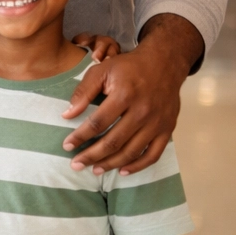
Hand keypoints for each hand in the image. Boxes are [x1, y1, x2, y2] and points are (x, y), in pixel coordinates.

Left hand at [63, 15, 201, 175]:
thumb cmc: (128, 67)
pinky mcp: (168, 129)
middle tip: (76, 164)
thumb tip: (67, 115)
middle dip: (92, 156)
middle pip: (114, 141)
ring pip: (132, 151)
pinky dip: (138, 166)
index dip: (80, 136)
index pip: (98, 122)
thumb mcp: (102, 70)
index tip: (67, 146)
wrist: (165, 63)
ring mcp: (157, 123)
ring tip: (94, 170)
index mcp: (124, 95)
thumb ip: (83, 91)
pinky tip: (123, 171)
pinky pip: (154, 154)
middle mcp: (143, 111)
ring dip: (111, 164)